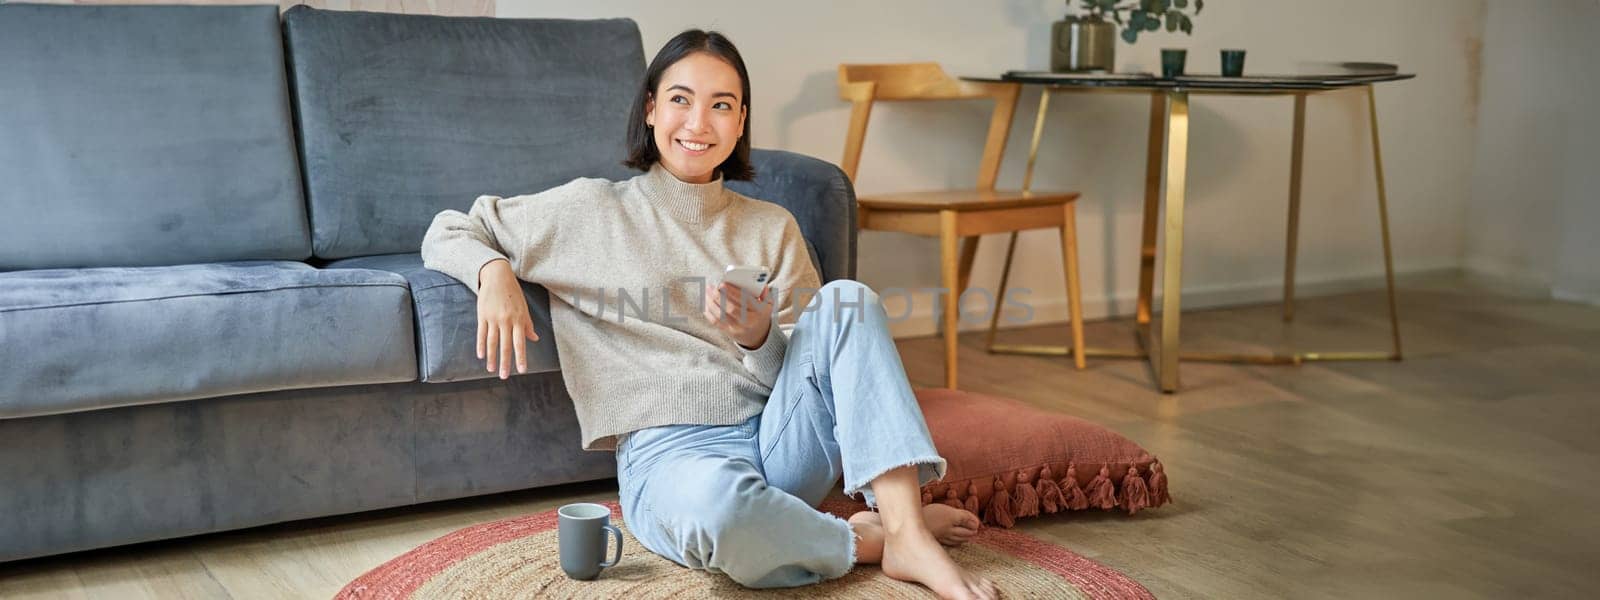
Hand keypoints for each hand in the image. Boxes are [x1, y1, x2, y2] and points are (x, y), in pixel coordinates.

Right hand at [477, 259, 539, 378]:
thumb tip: (534, 338)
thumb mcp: (524, 307)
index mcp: (519, 319)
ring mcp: (493, 318)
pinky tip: (481, 356)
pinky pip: (482, 333)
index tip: (522, 370)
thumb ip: (528, 324)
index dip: (521, 357)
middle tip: (504, 376)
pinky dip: (481, 345)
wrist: (497, 276)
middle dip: (505, 362)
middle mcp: (506, 320)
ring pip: (493, 342)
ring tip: (491, 370)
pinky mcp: (482, 315)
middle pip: (505, 345)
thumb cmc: (513, 292)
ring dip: (492, 357)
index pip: (520, 343)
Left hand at [703, 281, 773, 348]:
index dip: (732, 292)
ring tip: (706, 292)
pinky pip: (716, 322)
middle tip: (711, 287)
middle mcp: (747, 322)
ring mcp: (737, 328)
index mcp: (758, 312)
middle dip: (718, 296)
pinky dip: (708, 312)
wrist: (757, 336)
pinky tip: (705, 303)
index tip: (722, 284)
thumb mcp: (768, 305)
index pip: (744, 301)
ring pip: (720, 315)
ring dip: (711, 303)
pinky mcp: (728, 332)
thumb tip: (761, 284)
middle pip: (730, 308)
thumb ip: (765, 293)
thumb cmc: (760, 315)